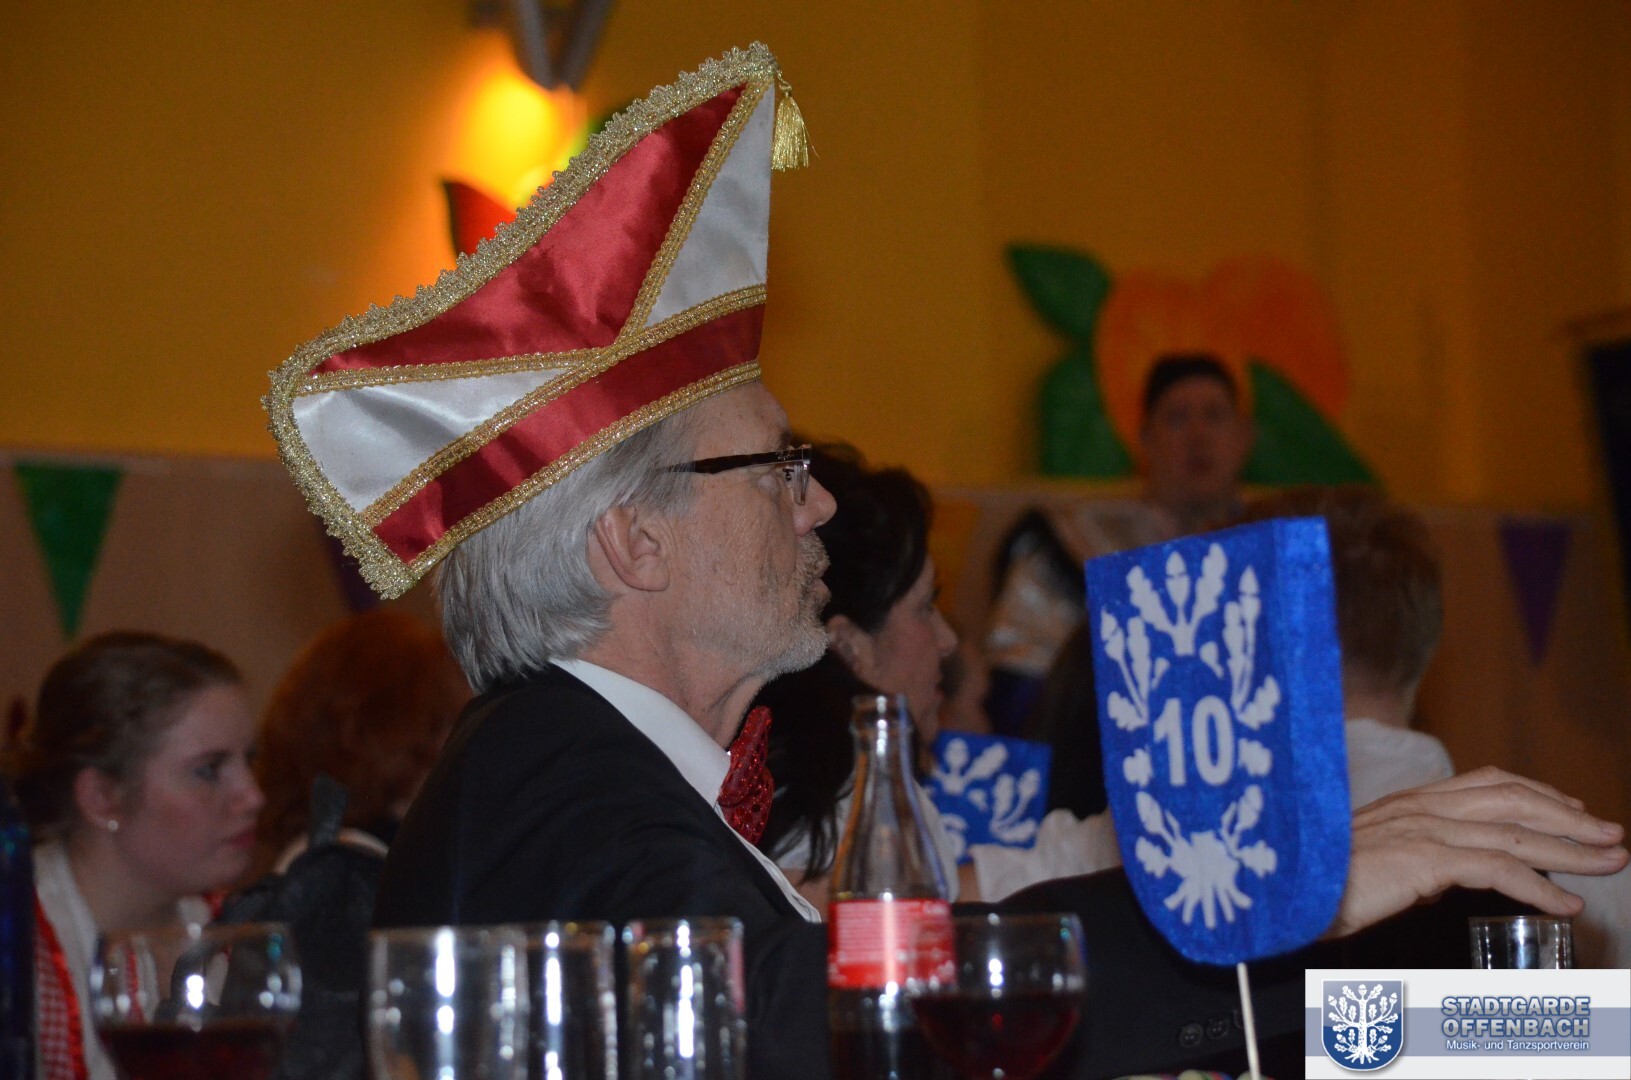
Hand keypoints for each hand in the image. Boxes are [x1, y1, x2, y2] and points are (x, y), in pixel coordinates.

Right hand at [1329, 767, 1628, 937]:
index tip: (1572, 810)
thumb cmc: (1317, 884)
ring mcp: (1422, 829)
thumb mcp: (1371, 868)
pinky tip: (1566, 904)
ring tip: (1609, 862)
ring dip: (1572, 849)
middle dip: (1570, 816)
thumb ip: (1407, 866)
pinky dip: (1541, 886)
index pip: (1487, 783)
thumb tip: (1433, 881)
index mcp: (1407, 803)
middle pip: (1513, 799)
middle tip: (1611, 834)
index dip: (1536, 793)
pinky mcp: (1424, 858)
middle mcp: (1419, 807)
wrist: (1282, 890)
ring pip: (1516, 831)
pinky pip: (1498, 868)